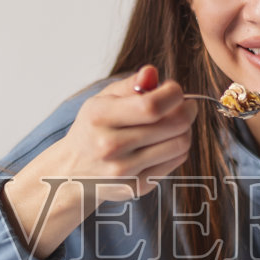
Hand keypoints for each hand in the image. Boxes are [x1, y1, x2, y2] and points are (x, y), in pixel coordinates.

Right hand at [3, 65, 196, 257]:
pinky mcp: (136, 187)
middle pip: (173, 125)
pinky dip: (178, 148)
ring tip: (176, 123)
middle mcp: (110, 145)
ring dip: (186, 130)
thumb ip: (130, 85)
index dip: (174, 94)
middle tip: (185, 105)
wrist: (72, 172)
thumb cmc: (93, 129)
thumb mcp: (102, 101)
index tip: (174, 90)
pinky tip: (166, 142)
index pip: (152, 106)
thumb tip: (152, 73)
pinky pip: (175, 162)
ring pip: (180, 144)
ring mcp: (124, 170)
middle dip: (187, 110)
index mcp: (99, 117)